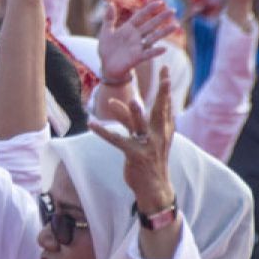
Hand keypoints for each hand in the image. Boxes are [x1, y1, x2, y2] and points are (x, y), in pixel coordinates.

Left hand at [90, 70, 175, 214]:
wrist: (154, 187)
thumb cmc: (147, 158)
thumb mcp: (143, 136)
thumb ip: (130, 119)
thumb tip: (117, 102)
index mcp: (164, 130)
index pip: (166, 105)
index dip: (166, 88)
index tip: (167, 70)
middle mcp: (158, 135)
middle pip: (160, 110)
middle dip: (163, 94)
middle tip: (165, 77)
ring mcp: (148, 145)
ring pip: (140, 125)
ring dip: (134, 113)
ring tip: (130, 100)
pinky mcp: (134, 155)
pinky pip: (117, 140)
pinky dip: (103, 132)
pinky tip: (92, 124)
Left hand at [97, 0, 176, 81]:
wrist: (107, 66)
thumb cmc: (107, 49)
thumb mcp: (106, 32)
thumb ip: (109, 19)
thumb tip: (109, 3)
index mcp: (129, 28)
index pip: (141, 16)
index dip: (149, 9)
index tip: (160, 2)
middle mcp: (136, 36)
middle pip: (151, 25)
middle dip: (161, 17)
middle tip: (173, 10)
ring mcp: (138, 46)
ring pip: (154, 37)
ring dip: (164, 32)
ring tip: (175, 26)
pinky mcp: (138, 57)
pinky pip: (148, 54)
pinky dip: (155, 51)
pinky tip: (164, 48)